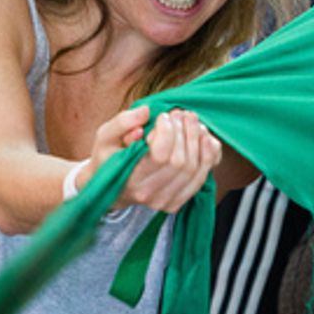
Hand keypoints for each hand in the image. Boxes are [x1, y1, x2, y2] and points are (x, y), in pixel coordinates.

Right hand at [90, 108, 220, 212]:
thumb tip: (146, 111)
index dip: (167, 131)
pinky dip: (208, 156)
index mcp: (129, 179)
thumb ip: (122, 122)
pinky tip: (204, 138)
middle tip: (181, 114)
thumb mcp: (105, 137)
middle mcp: (149, 194)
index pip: (160, 155)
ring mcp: (165, 201)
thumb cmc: (108, 158)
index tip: (164, 116)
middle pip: (180, 162)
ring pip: (195, 169)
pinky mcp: (177, 202)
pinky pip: (201, 178)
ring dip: (198, 141)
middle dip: (185, 132)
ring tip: (192, 122)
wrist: (112, 188)